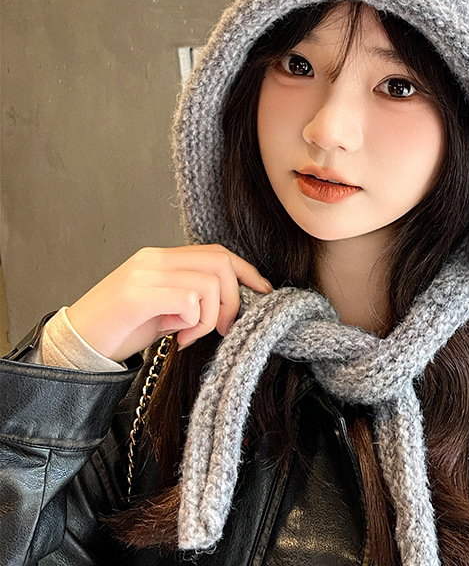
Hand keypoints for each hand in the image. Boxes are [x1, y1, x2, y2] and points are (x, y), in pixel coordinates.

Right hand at [65, 244, 272, 362]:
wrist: (74, 347)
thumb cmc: (120, 330)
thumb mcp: (164, 310)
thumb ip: (193, 299)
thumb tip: (233, 304)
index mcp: (161, 258)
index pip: (217, 253)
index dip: (246, 272)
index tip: (263, 293)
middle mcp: (154, 259)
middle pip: (220, 263)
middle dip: (234, 299)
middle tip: (223, 328)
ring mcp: (144, 274)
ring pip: (209, 284)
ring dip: (210, 317)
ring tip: (189, 336)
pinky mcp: (137, 295)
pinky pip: (189, 300)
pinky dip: (194, 322)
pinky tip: (177, 339)